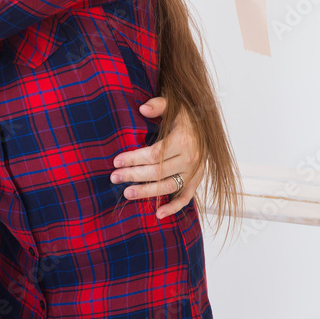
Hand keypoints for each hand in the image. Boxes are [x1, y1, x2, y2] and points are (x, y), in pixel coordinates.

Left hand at [110, 96, 204, 219]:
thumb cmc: (185, 115)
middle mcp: (191, 159)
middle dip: (133, 176)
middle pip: (158, 172)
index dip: (134, 159)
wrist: (206, 124)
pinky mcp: (197, 180)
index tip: (116, 161)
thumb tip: (142, 108)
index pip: (154, 154)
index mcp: (183, 141)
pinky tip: (158, 214)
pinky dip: (174, 207)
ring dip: (147, 192)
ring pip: (168, 186)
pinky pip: (186, 197)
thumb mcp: (173, 105)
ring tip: (127, 194)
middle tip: (114, 177)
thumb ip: (158, 105)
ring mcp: (195, 172)